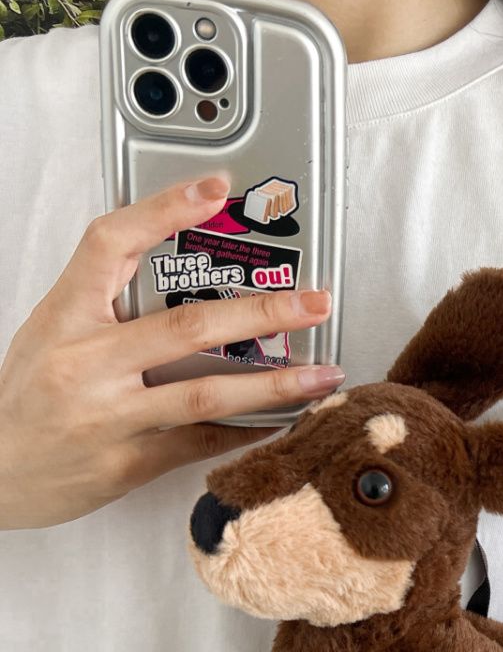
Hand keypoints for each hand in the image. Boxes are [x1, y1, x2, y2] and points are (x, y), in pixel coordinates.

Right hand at [0, 175, 345, 529]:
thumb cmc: (25, 397)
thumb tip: (188, 282)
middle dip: (262, 313)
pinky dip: (249, 429)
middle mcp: (87, 363)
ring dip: (275, 384)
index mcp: (67, 316)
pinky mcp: (128, 463)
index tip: (215, 188)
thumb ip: (110, 308)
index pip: (112, 242)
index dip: (164, 208)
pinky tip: (286, 418)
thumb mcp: (53, 334)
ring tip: (324, 373)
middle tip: (314, 302)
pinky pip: (203, 442)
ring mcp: (109, 416)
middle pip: (189, 326)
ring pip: (206, 393)